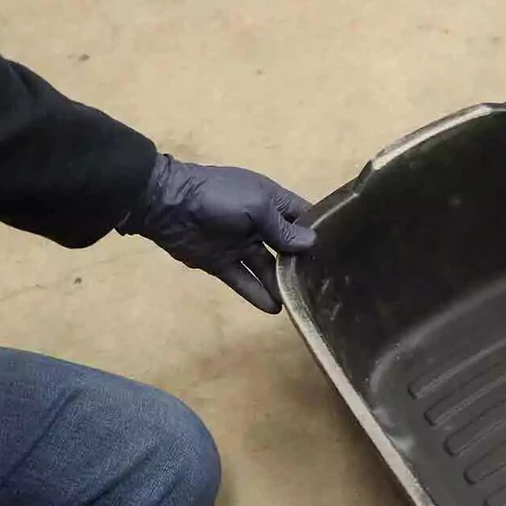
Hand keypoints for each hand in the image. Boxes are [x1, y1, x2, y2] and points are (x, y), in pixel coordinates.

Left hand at [121, 153, 313, 312]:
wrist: (166, 204)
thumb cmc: (218, 198)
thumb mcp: (256, 206)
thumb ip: (282, 227)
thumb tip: (310, 243)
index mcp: (270, 201)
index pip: (302, 216)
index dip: (318, 231)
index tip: (339, 249)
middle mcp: (259, 224)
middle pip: (287, 246)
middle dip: (303, 262)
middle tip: (324, 283)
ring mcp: (240, 244)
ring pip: (267, 267)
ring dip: (281, 283)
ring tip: (299, 301)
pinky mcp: (222, 263)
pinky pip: (244, 280)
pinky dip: (257, 293)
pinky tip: (274, 308)